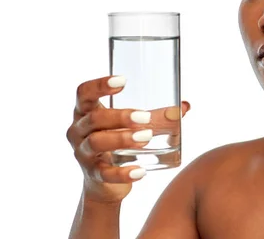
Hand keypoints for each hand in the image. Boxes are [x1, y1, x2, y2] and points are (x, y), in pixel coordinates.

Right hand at [66, 75, 189, 203]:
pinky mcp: (93, 175)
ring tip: (147, 137)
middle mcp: (79, 131)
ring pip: (96, 142)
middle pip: (94, 118)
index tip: (123, 81)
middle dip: (120, 116)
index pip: (84, 93)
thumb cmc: (117, 143)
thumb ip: (157, 116)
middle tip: (145, 117)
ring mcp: (83, 154)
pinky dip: (123, 173)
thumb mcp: (132, 126)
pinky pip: (105, 174)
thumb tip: (184, 106)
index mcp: (86, 112)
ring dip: (122, 139)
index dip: (99, 85)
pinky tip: (141, 171)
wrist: (105, 183)